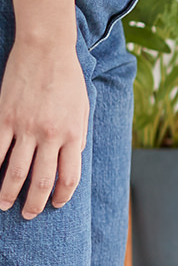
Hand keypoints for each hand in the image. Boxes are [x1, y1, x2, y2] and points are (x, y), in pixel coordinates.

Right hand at [0, 37, 88, 218]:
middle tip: (28, 214)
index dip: (63, 196)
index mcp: (73, 136)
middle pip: (42, 180)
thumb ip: (76, 137)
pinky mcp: (4, 116)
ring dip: (8, 191)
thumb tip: (69, 161)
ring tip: (3, 205)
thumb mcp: (82, 112)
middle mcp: (50, 136)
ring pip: (16, 169)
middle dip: (35, 202)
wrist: (46, 50)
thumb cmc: (68, 80)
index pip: (69, 177)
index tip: (57, 205)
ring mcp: (25, 127)